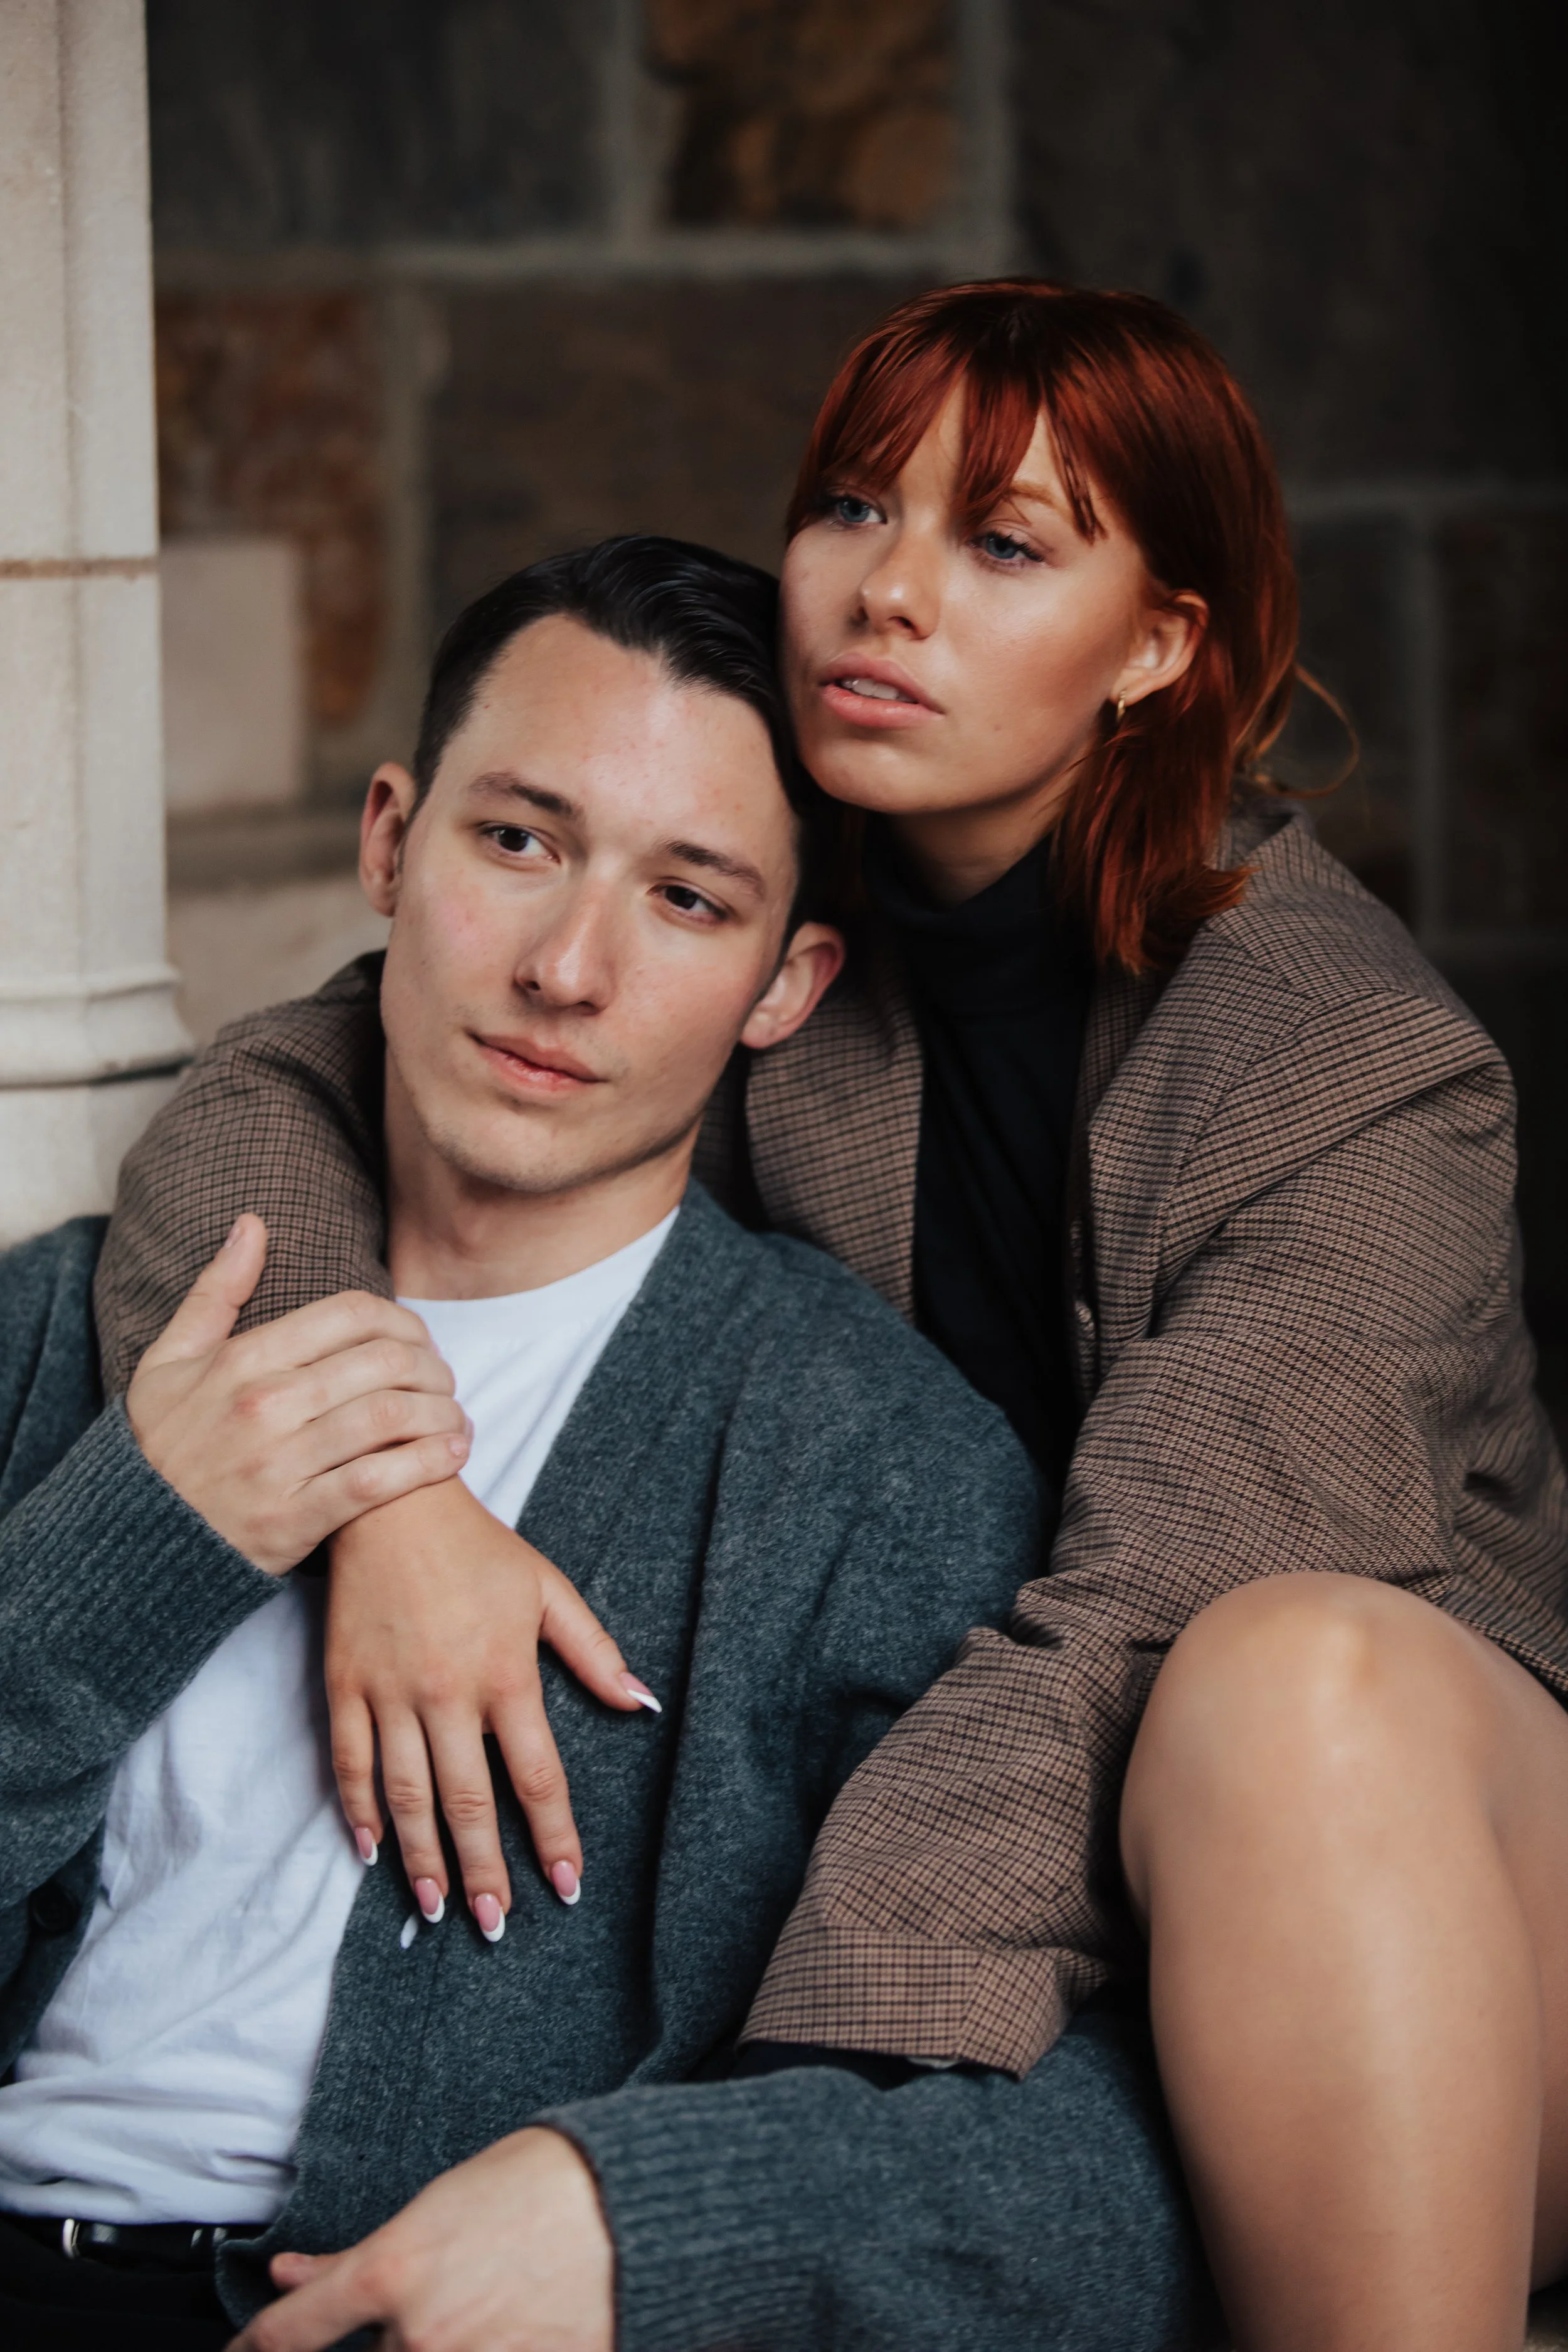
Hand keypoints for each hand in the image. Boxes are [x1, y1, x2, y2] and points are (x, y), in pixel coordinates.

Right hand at [127, 1215, 470, 1576]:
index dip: (401, 1321)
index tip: (416, 1341)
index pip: (351, 1314)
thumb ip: (216, 1292)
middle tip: (444, 1381)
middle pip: (384, 1362)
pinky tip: (452, 1453)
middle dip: (432, 1367)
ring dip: (441, 1413)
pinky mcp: (295, 1519)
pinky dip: (429, 1462)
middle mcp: (264, 1404)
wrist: (133, 1539)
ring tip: (455, 1417)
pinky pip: (380, 1480)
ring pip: (391, 1417)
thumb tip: (253, 1224)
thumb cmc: (160, 1445)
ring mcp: (280, 1463)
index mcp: (241, 1360)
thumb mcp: (169, 1361)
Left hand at [228, 2127, 613, 2351]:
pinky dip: (482, 2347)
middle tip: (445, 2295)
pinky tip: (509, 2323)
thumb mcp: (435, 2206)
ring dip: (437, 2342)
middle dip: (392, 2337)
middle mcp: (420, 2337)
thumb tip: (290, 2277)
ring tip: (488, 2303)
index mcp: (394, 2272)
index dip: (251, 2350)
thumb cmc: (540, 2183)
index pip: (288, 2335)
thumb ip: (356, 2257)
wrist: (637, 2205)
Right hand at [327, 1478, 660, 1928]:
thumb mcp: (548, 1589)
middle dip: (485, 1871)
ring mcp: (390, 1692)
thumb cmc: (478, 1548)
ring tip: (436, 1907)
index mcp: (505, 1672)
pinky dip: (358, 1811)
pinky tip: (372, 1852)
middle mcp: (447, 1692)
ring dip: (424, 1857)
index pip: (536, 1775)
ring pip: (407, 1795)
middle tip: (495, 1924)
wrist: (390, 1501)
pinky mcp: (343, 1685)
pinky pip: (349, 1763)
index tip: (567, 1887)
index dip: (554, 1836)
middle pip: (470, 1801)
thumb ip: (594, 1652)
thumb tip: (643, 1705)